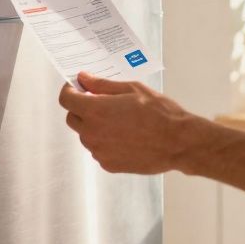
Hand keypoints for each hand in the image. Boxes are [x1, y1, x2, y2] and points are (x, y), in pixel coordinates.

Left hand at [58, 71, 201, 174]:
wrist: (178, 142)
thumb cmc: (159, 113)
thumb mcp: (131, 89)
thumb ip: (102, 84)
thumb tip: (84, 79)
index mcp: (95, 111)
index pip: (66, 100)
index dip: (70, 90)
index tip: (78, 87)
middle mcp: (92, 133)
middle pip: (72, 118)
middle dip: (81, 108)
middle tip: (100, 101)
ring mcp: (99, 151)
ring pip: (85, 135)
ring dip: (93, 126)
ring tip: (119, 120)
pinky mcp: (109, 165)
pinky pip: (98, 150)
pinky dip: (105, 142)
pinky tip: (125, 135)